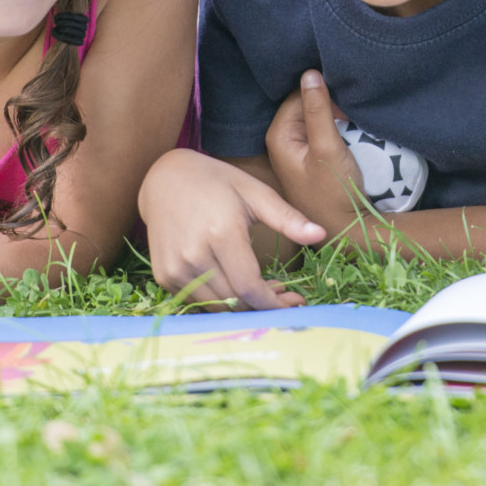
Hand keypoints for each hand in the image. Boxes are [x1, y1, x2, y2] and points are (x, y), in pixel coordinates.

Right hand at [138, 149, 325, 309]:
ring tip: (263, 287)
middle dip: (265, 305)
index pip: (250, 287)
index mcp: (221, 233)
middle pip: (236, 301)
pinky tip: (236, 284)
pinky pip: (198, 301)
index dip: (275, 303)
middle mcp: (194, 254)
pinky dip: (221, 300)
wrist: (165, 179)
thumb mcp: (255, 193)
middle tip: (285, 293)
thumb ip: (287, 217)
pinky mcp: (164, 275)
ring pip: (218, 307)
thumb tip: (321, 234)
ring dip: (244, 306)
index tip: (296, 301)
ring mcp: (175, 268)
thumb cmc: (217, 183)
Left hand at [265, 71, 366, 236]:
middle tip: (350, 112)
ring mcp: (295, 150)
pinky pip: (318, 131)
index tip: (346, 105)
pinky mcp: (308, 158)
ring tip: (351, 120)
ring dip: (332, 115)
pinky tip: (347, 132)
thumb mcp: (327, 147)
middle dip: (326, 102)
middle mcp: (281, 140)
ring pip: (314, 117)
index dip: (323, 94)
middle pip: (304, 104)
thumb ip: (318, 110)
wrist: (346, 229)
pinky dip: (332, 127)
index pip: (298, 95)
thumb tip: (310, 72)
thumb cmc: (334, 191)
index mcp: (278, 135)